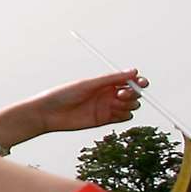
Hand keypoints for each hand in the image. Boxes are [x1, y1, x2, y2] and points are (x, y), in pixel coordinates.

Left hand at [25, 69, 145, 133]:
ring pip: (131, 106)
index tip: (141, 82)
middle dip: (133, 93)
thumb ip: (111, 79)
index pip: (129, 80)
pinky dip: (125, 114)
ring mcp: (107, 107)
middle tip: (121, 94)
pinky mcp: (104, 120)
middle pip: (133, 93)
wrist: (48, 113)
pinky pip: (124, 117)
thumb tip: (133, 71)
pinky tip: (115, 112)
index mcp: (105, 82)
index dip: (139, 81)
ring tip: (116, 103)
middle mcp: (108, 94)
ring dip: (129, 104)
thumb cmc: (63, 95)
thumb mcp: (88, 84)